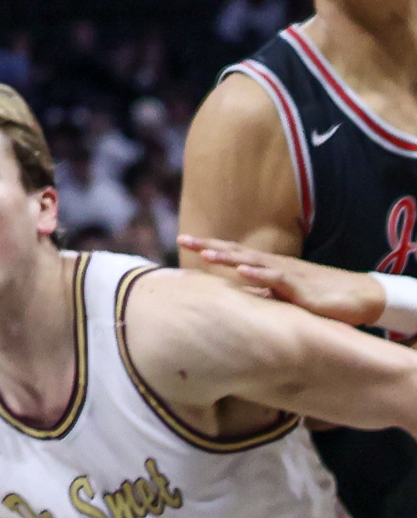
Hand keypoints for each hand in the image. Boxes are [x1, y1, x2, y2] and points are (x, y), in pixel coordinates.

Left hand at [180, 235, 383, 324]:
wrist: (357, 295)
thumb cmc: (317, 296)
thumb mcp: (282, 297)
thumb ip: (260, 295)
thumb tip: (235, 301)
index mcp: (266, 266)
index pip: (232, 253)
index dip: (209, 247)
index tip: (182, 241)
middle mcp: (272, 265)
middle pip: (235, 252)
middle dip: (208, 245)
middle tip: (182, 238)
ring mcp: (286, 273)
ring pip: (251, 261)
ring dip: (228, 257)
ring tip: (205, 254)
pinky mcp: (300, 287)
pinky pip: (276, 279)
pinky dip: (258, 275)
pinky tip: (243, 272)